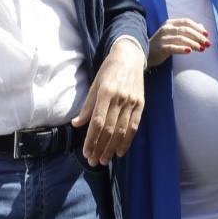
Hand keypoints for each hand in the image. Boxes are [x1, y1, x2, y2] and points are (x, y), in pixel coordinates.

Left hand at [72, 38, 145, 165]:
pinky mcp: (141, 104)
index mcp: (105, 92)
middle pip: (109, 129)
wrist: (130, 56)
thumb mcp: (94, 84)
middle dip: (100, 148)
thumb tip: (76, 124)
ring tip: (104, 160)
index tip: (86, 152)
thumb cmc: (108, 70)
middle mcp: (120, 98)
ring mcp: (132, 102)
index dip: (91, 139)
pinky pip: (134, 126)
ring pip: (122, 130)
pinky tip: (120, 152)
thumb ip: (87, 106)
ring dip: (112, 148)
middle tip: (93, 161)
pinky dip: (127, 141)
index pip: (97, 121)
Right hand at [147, 18, 208, 67]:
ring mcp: (163, 38)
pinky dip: (182, 48)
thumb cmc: (163, 43)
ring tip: (202, 49)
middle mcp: (166, 28)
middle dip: (198, 37)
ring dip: (193, 43)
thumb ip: (187, 30)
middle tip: (207, 44)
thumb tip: (202, 27)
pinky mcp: (161, 48)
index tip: (207, 34)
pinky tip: (189, 51)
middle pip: (186, 30)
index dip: (198, 28)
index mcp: (170, 23)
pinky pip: (173, 47)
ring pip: (181, 38)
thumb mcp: (175, 35)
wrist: (147, 53)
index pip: (186, 22)